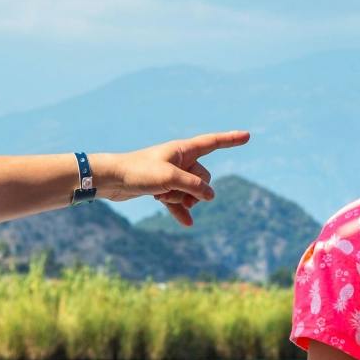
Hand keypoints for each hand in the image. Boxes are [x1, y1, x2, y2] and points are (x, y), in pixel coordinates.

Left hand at [97, 131, 250, 225]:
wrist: (111, 179)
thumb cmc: (139, 172)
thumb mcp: (170, 179)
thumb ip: (194, 186)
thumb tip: (211, 195)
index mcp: (182, 149)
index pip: (213, 143)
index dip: (231, 140)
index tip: (248, 136)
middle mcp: (179, 160)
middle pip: (202, 177)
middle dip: (194, 190)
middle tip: (174, 191)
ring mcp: (171, 174)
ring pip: (190, 191)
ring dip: (181, 199)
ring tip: (163, 198)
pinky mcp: (161, 188)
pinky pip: (178, 201)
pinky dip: (180, 210)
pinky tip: (186, 223)